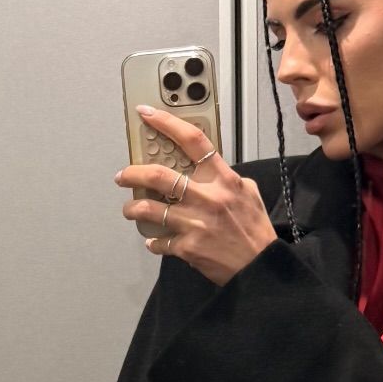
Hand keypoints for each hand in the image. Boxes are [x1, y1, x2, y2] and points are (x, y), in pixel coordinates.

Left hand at [116, 106, 277, 285]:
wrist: (260, 267)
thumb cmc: (255, 230)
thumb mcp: (249, 193)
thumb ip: (226, 178)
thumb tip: (207, 169)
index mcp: (223, 179)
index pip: (193, 141)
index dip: (167, 123)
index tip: (147, 114)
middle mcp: (207, 197)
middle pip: (159, 176)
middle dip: (133, 174)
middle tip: (122, 176)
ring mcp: (195, 223)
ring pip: (149, 210)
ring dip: (133, 209)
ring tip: (129, 210)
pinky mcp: (187, 247)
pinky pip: (159, 241)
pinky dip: (154, 241)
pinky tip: (154, 241)